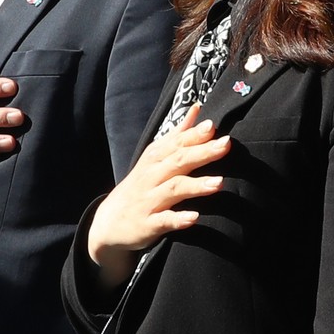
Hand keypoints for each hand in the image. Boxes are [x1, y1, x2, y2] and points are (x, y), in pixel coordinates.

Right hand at [85, 110, 233, 290]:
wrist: (108, 223)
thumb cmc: (140, 186)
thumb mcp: (154, 157)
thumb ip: (177, 135)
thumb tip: (197, 109)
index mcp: (155, 159)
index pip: (175, 143)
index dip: (193, 134)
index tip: (213, 126)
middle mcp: (151, 177)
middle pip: (177, 161)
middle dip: (202, 153)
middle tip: (225, 145)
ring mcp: (149, 201)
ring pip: (173, 189)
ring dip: (195, 185)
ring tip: (219, 182)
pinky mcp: (148, 224)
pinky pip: (164, 221)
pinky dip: (178, 219)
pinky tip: (194, 218)